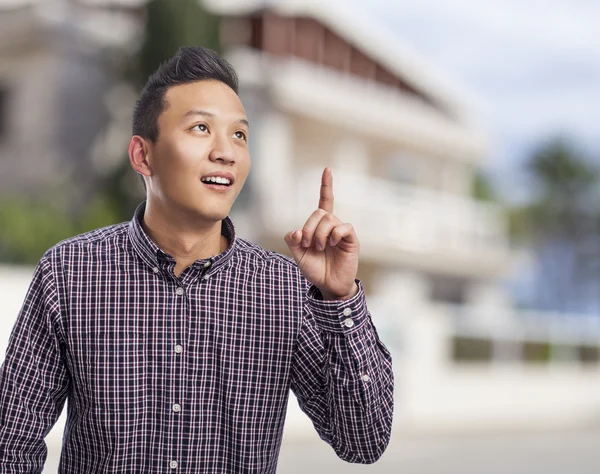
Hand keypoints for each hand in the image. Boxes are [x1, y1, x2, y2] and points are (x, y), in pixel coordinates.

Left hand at [284, 167, 359, 299]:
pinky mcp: (351, 240)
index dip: (326, 186)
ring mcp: (342, 232)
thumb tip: (296, 231)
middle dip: (309, 227)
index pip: (324, 201)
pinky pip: (343, 227)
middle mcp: (332, 225)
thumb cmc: (315, 269)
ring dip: (319, 234)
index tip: (327, 169)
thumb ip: (293, 241)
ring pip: (329, 219)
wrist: (328, 286)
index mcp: (320, 226)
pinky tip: (332, 244)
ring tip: (319, 248)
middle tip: (308, 244)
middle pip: (319, 212)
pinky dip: (334, 234)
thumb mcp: (298, 255)